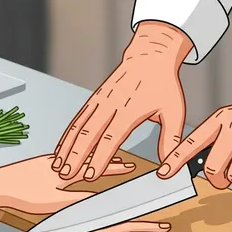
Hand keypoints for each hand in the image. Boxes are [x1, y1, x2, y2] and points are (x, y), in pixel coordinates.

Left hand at [0, 154, 136, 214]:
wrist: (0, 183)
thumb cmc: (25, 195)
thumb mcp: (56, 202)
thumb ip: (79, 199)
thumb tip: (100, 200)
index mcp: (69, 172)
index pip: (98, 167)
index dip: (115, 168)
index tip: (130, 165)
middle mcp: (62, 162)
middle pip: (91, 158)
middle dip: (107, 159)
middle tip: (122, 159)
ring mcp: (51, 160)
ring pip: (78, 155)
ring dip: (92, 156)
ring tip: (101, 157)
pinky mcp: (40, 162)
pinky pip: (65, 155)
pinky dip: (75, 156)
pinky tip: (73, 159)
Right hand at [52, 21, 192, 180]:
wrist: (150, 57)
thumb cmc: (163, 85)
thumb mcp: (175, 111)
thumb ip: (170, 140)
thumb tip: (168, 166)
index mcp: (130, 109)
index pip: (111, 137)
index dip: (99, 157)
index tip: (90, 174)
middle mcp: (111, 104)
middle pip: (89, 133)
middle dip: (75, 156)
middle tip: (65, 174)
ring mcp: (100, 100)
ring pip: (78, 126)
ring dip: (66, 146)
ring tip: (56, 165)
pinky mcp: (94, 98)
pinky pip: (78, 118)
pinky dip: (67, 135)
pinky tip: (61, 148)